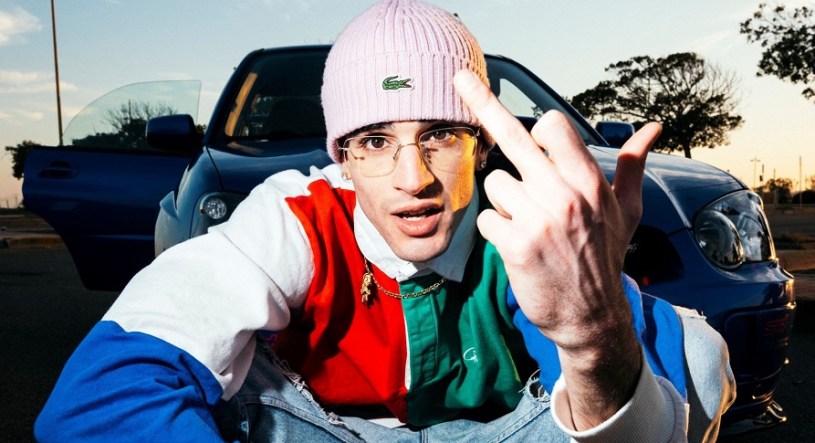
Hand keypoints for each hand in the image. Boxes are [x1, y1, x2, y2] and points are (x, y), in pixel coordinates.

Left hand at [453, 69, 661, 428]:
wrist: (591, 316)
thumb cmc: (604, 257)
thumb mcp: (626, 211)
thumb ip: (633, 166)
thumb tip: (653, 130)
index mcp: (590, 181)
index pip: (552, 127)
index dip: (538, 130)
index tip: (531, 135)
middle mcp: (566, 195)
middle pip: (514, 136)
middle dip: (482, 101)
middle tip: (460, 76)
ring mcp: (540, 220)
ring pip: (495, 184)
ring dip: (505, 204)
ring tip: (529, 226)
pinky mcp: (517, 246)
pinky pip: (488, 219)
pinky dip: (497, 231)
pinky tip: (517, 245)